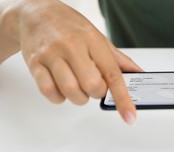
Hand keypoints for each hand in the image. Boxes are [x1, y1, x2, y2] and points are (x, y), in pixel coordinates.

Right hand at [3, 0, 141, 123]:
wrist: (34, 13)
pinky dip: (59, 97)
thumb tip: (139, 75)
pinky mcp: (35, 64)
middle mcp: (72, 46)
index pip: (112, 74)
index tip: (129, 116)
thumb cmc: (70, 27)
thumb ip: (119, 60)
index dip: (123, 98)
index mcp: (92, 40)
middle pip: (91, 85)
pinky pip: (49, 91)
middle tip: (93, 85)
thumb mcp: (98, 38)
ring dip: (79, 98)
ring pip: (70, 91)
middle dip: (96, 93)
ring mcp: (51, 55)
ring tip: (78, 87)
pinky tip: (61, 88)